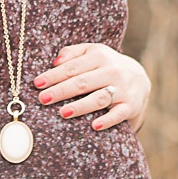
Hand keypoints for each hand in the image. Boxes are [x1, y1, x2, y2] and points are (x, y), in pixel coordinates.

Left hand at [34, 42, 150, 131]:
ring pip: (99, 98)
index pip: (73, 67)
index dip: (54, 75)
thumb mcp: (93, 52)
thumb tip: (54, 62)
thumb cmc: (106, 65)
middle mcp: (112, 71)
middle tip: (43, 99)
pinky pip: (118, 114)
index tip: (37, 84)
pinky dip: (108, 120)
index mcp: (100, 56)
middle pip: (83, 82)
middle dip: (62, 91)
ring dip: (81, 106)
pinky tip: (95, 126)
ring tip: (63, 113)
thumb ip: (73, 52)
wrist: (140, 79)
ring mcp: (122, 89)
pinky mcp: (130, 106)